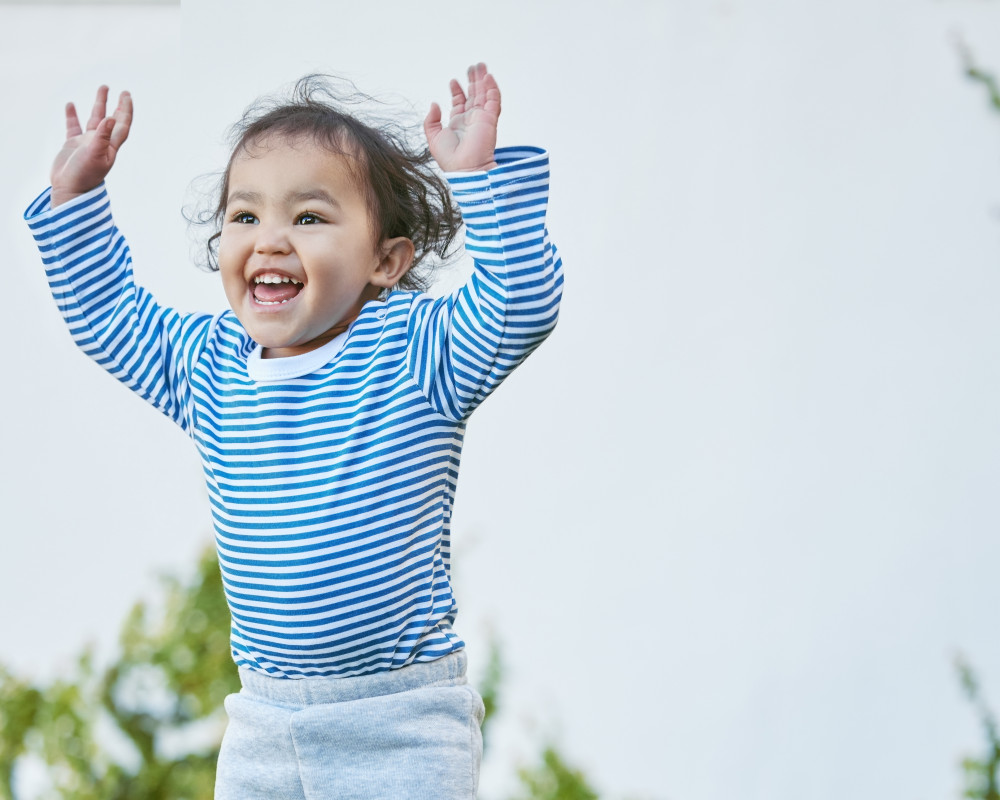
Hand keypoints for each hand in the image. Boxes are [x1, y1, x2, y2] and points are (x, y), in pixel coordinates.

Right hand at [50, 86, 131, 207]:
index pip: (122, 124)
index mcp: (110, 146)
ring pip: (95, 119)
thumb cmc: (84, 176)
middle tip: (123, 92)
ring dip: (99, 105)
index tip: (127, 96)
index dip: (126, 110)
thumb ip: (102, 137)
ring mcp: (87, 143)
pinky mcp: (73, 145)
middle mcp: (101, 143)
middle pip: (112, 120)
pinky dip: (73, 115)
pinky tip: (71, 105)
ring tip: (103, 89)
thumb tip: (110, 118)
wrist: (69, 190)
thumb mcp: (95, 155)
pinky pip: (73, 126)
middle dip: (118, 106)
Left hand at [424, 62, 499, 172]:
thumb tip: (434, 104)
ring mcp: (482, 119)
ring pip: (484, 94)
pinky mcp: (490, 119)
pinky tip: (488, 78)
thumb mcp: (433, 138)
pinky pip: (494, 100)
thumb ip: (431, 120)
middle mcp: (471, 120)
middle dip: (473, 80)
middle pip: (473, 95)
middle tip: (473, 67)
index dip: (457, 91)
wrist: (465, 168)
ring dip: (483, 80)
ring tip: (481, 66)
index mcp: (458, 123)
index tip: (453, 81)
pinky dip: (492, 88)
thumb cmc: (450, 158)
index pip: (459, 103)